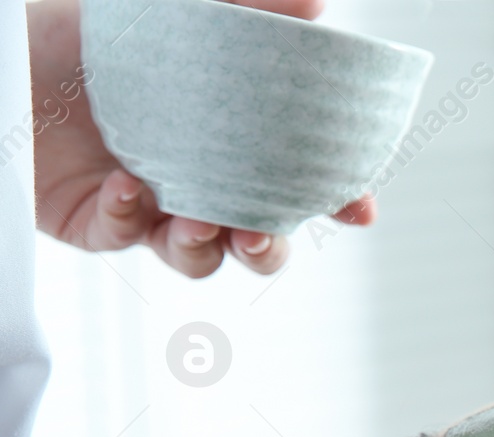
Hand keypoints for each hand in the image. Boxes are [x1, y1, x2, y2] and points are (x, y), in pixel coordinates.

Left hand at [26, 0, 374, 277]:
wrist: (7, 49)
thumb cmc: (88, 32)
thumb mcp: (174, 12)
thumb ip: (244, 9)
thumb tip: (315, 5)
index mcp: (226, 141)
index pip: (295, 180)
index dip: (335, 199)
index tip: (357, 207)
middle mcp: (194, 178)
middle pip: (255, 236)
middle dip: (268, 247)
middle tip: (260, 233)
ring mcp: (148, 204)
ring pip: (197, 254)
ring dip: (205, 250)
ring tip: (197, 225)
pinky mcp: (94, 220)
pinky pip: (120, 237)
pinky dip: (126, 219)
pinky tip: (124, 189)